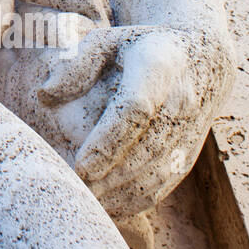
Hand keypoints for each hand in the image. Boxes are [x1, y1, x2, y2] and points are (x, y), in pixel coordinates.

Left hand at [38, 24, 234, 216]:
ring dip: (118, 195)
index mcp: (158, 68)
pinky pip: (161, 186)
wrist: (203, 60)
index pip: (135, 110)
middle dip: (107, 178)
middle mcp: (180, 104)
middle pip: (143, 152)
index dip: (109, 141)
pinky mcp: (187, 156)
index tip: (81, 167)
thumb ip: (76, 66)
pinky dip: (132, 202)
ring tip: (80, 203)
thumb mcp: (107, 42)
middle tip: (69, 192)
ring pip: (154, 176)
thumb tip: (45, 95)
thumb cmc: (140, 48)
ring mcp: (188, 134)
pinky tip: (103, 206)